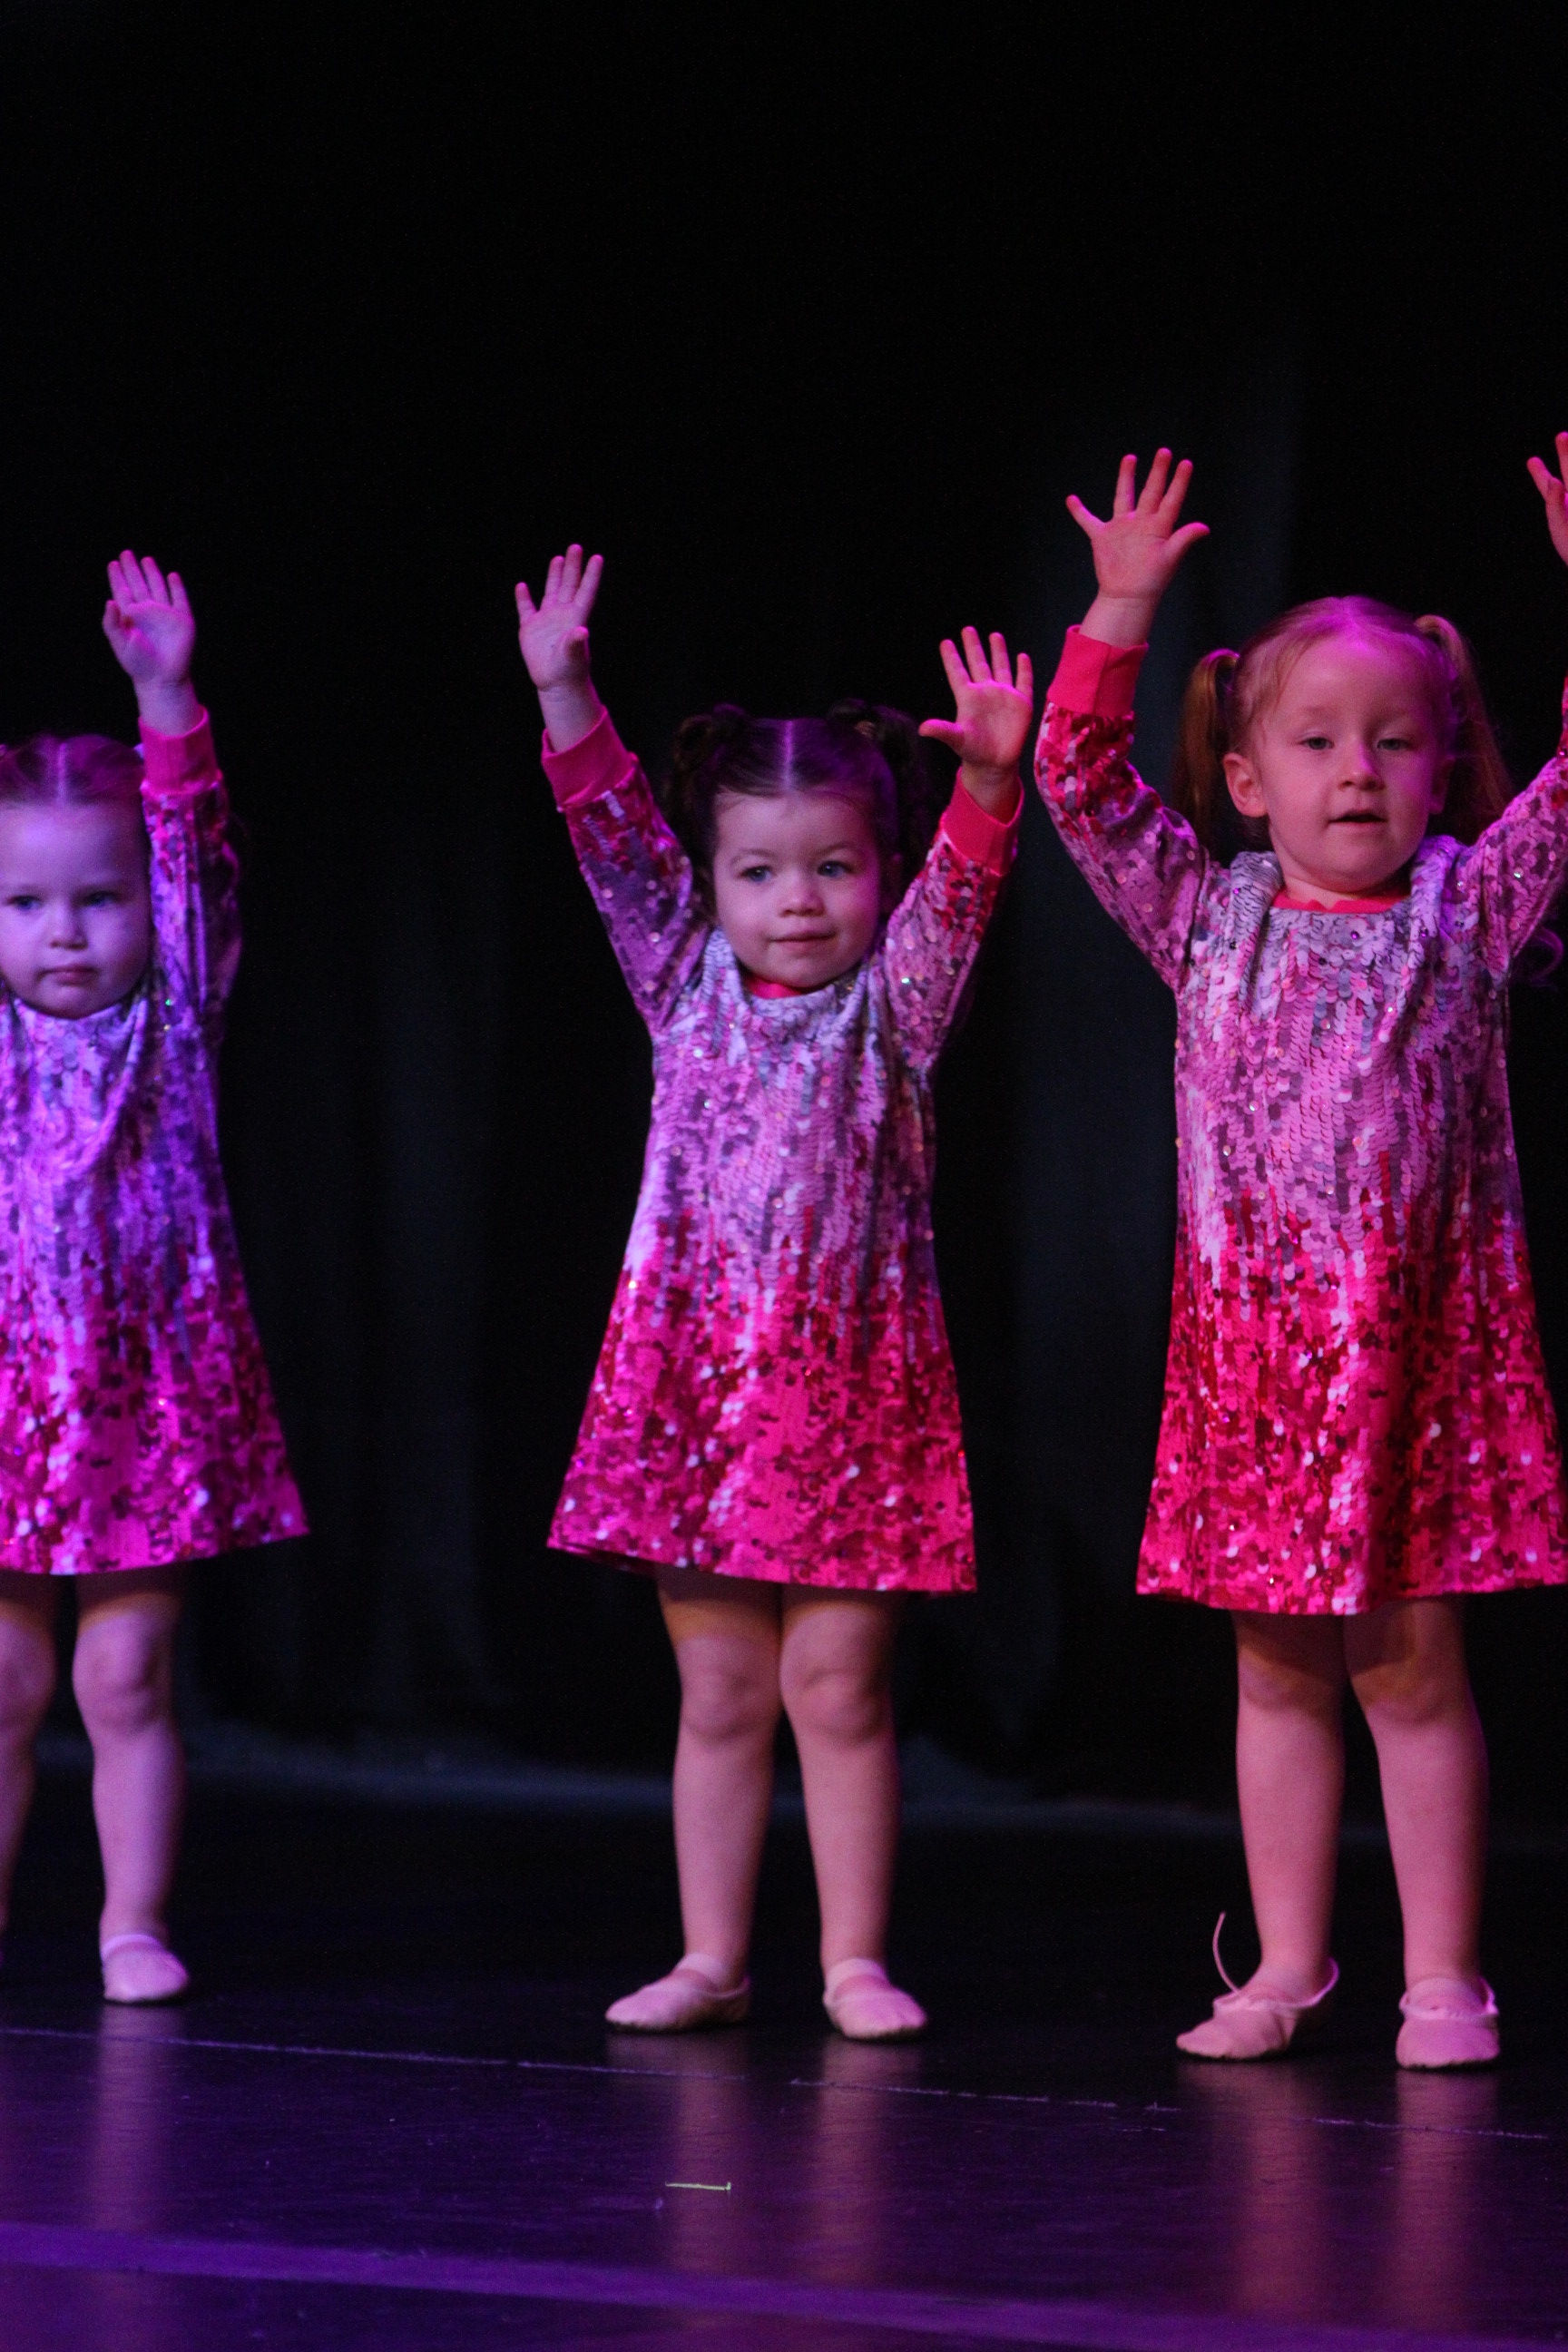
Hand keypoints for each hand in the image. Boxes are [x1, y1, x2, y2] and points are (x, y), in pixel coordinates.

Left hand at [102, 551, 200, 732]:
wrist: (161, 679)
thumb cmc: (138, 664)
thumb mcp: (119, 643)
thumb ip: (111, 623)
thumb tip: (109, 601)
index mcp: (131, 617)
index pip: (122, 592)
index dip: (117, 578)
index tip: (112, 564)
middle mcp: (148, 613)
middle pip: (139, 585)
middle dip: (132, 570)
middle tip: (126, 553)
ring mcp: (165, 615)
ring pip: (158, 588)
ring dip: (152, 574)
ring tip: (146, 559)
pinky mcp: (182, 621)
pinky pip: (180, 599)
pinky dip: (177, 588)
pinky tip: (172, 576)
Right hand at [516, 544, 603, 752]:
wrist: (555, 684)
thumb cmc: (569, 671)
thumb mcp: (573, 655)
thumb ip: (576, 642)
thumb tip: (581, 630)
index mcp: (575, 618)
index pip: (585, 591)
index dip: (591, 575)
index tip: (597, 558)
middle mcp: (562, 615)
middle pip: (568, 585)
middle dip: (572, 567)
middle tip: (576, 547)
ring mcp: (546, 620)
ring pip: (551, 592)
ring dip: (554, 575)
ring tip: (559, 558)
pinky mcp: (530, 629)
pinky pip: (526, 609)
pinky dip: (523, 598)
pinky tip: (523, 586)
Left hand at [920, 628, 1033, 814]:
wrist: (995, 763)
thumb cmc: (973, 751)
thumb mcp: (957, 739)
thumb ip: (943, 731)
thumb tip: (922, 729)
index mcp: (968, 698)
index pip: (958, 673)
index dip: (951, 658)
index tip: (945, 642)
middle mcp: (985, 692)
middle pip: (978, 664)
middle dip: (973, 647)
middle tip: (967, 629)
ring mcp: (1004, 696)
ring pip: (1001, 668)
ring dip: (998, 652)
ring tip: (994, 635)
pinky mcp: (1021, 703)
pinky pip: (1024, 682)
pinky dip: (1024, 670)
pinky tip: (1022, 657)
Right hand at [1067, 449, 1207, 645]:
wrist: (1127, 597)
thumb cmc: (1151, 581)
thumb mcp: (1169, 558)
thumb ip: (1184, 539)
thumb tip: (1204, 527)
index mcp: (1159, 526)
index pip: (1171, 499)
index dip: (1179, 482)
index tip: (1185, 463)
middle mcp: (1142, 523)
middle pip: (1151, 491)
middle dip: (1158, 471)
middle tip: (1164, 452)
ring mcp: (1122, 528)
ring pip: (1123, 496)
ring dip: (1126, 477)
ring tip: (1130, 458)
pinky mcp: (1103, 537)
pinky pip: (1088, 521)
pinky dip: (1079, 511)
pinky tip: (1071, 500)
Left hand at [1527, 431, 1567, 567]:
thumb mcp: (1558, 526)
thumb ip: (1553, 503)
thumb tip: (1556, 480)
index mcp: (1561, 508)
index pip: (1549, 488)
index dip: (1541, 474)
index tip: (1532, 461)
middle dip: (1567, 453)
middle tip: (1562, 436)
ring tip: (1564, 437)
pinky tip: (1566, 483)